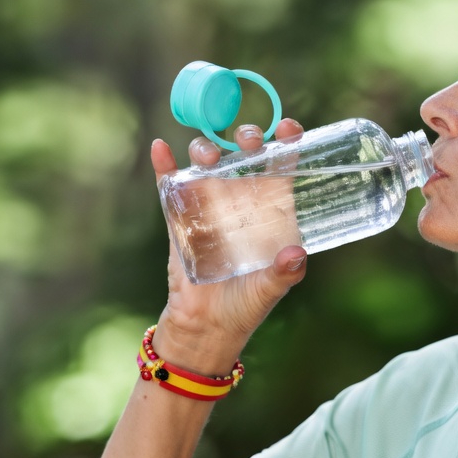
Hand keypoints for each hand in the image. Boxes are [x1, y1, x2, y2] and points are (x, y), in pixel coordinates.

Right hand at [149, 119, 307, 371]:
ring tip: (208, 153)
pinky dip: (163, 166)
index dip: (287, 145)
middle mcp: (242, 203)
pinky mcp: (179, 220)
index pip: (282, 170)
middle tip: (249, 138)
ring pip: (209, 166)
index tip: (290, 128)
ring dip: (207, 150)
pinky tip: (161, 147)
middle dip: (247, 140)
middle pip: (245, 158)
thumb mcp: (270, 289)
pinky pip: (169, 187)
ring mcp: (209, 208)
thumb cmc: (245, 307)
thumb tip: (297, 255)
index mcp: (271, 213)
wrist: (205, 328)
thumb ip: (285, 273)